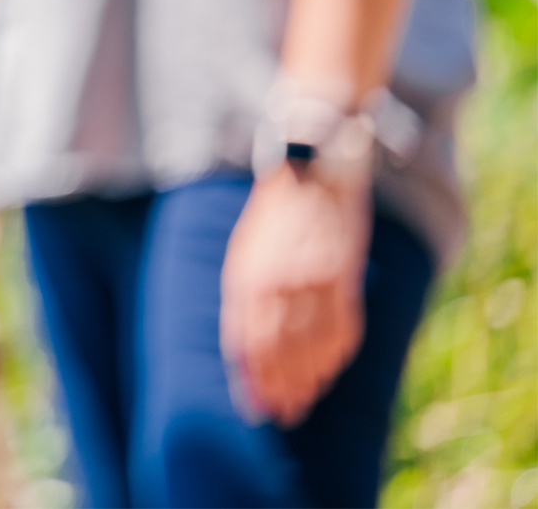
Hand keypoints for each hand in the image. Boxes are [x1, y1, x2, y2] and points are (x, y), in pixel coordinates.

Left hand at [221, 168, 368, 425]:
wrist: (311, 174)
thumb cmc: (271, 221)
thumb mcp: (242, 257)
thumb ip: (242, 304)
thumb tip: (243, 356)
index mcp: (246, 279)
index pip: (246, 345)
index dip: (250, 381)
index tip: (254, 408)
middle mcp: (279, 286)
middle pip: (278, 353)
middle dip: (279, 388)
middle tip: (282, 414)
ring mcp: (315, 284)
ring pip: (312, 348)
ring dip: (308, 380)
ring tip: (304, 400)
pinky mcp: (345, 279)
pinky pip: (342, 331)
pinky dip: (335, 357)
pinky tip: (328, 371)